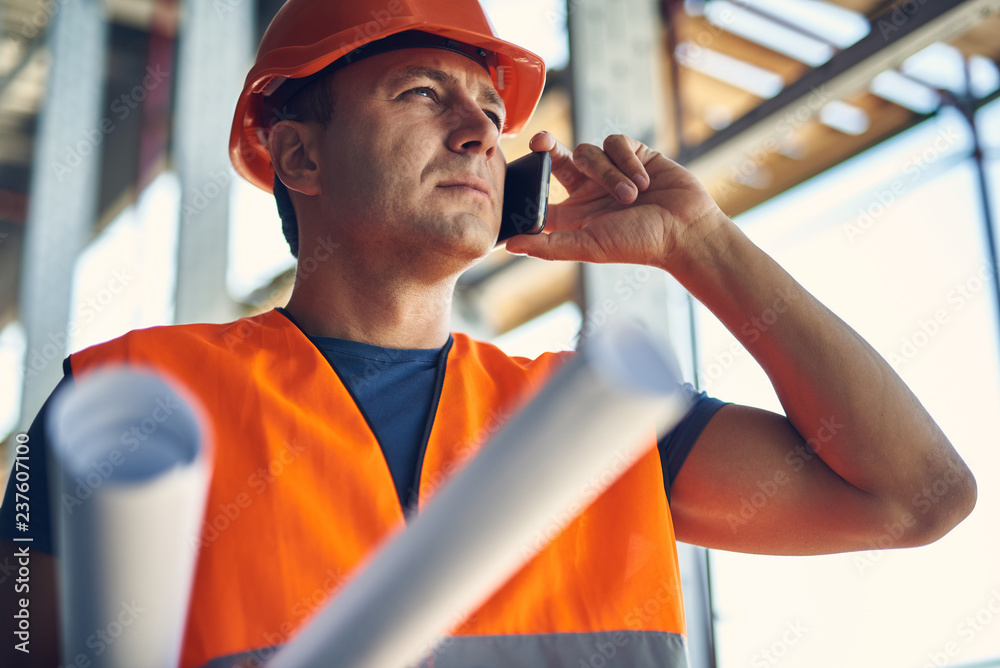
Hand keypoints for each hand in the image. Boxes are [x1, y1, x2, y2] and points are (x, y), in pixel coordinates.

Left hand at [504, 132, 724, 268]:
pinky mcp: (633, 154)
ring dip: (609, 173)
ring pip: (590, 151)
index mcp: (573, 214)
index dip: (528, 178)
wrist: (685, 229)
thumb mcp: (590, 246)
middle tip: (540, 141)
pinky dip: (627, 160)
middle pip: (558, 159)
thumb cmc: (638, 244)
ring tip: (632, 196)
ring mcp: (610, 171)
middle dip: (548, 147)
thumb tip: (510, 245)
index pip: (540, 192)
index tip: (521, 168)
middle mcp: (588, 190)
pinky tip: (644, 180)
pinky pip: (615, 142)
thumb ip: (549, 245)